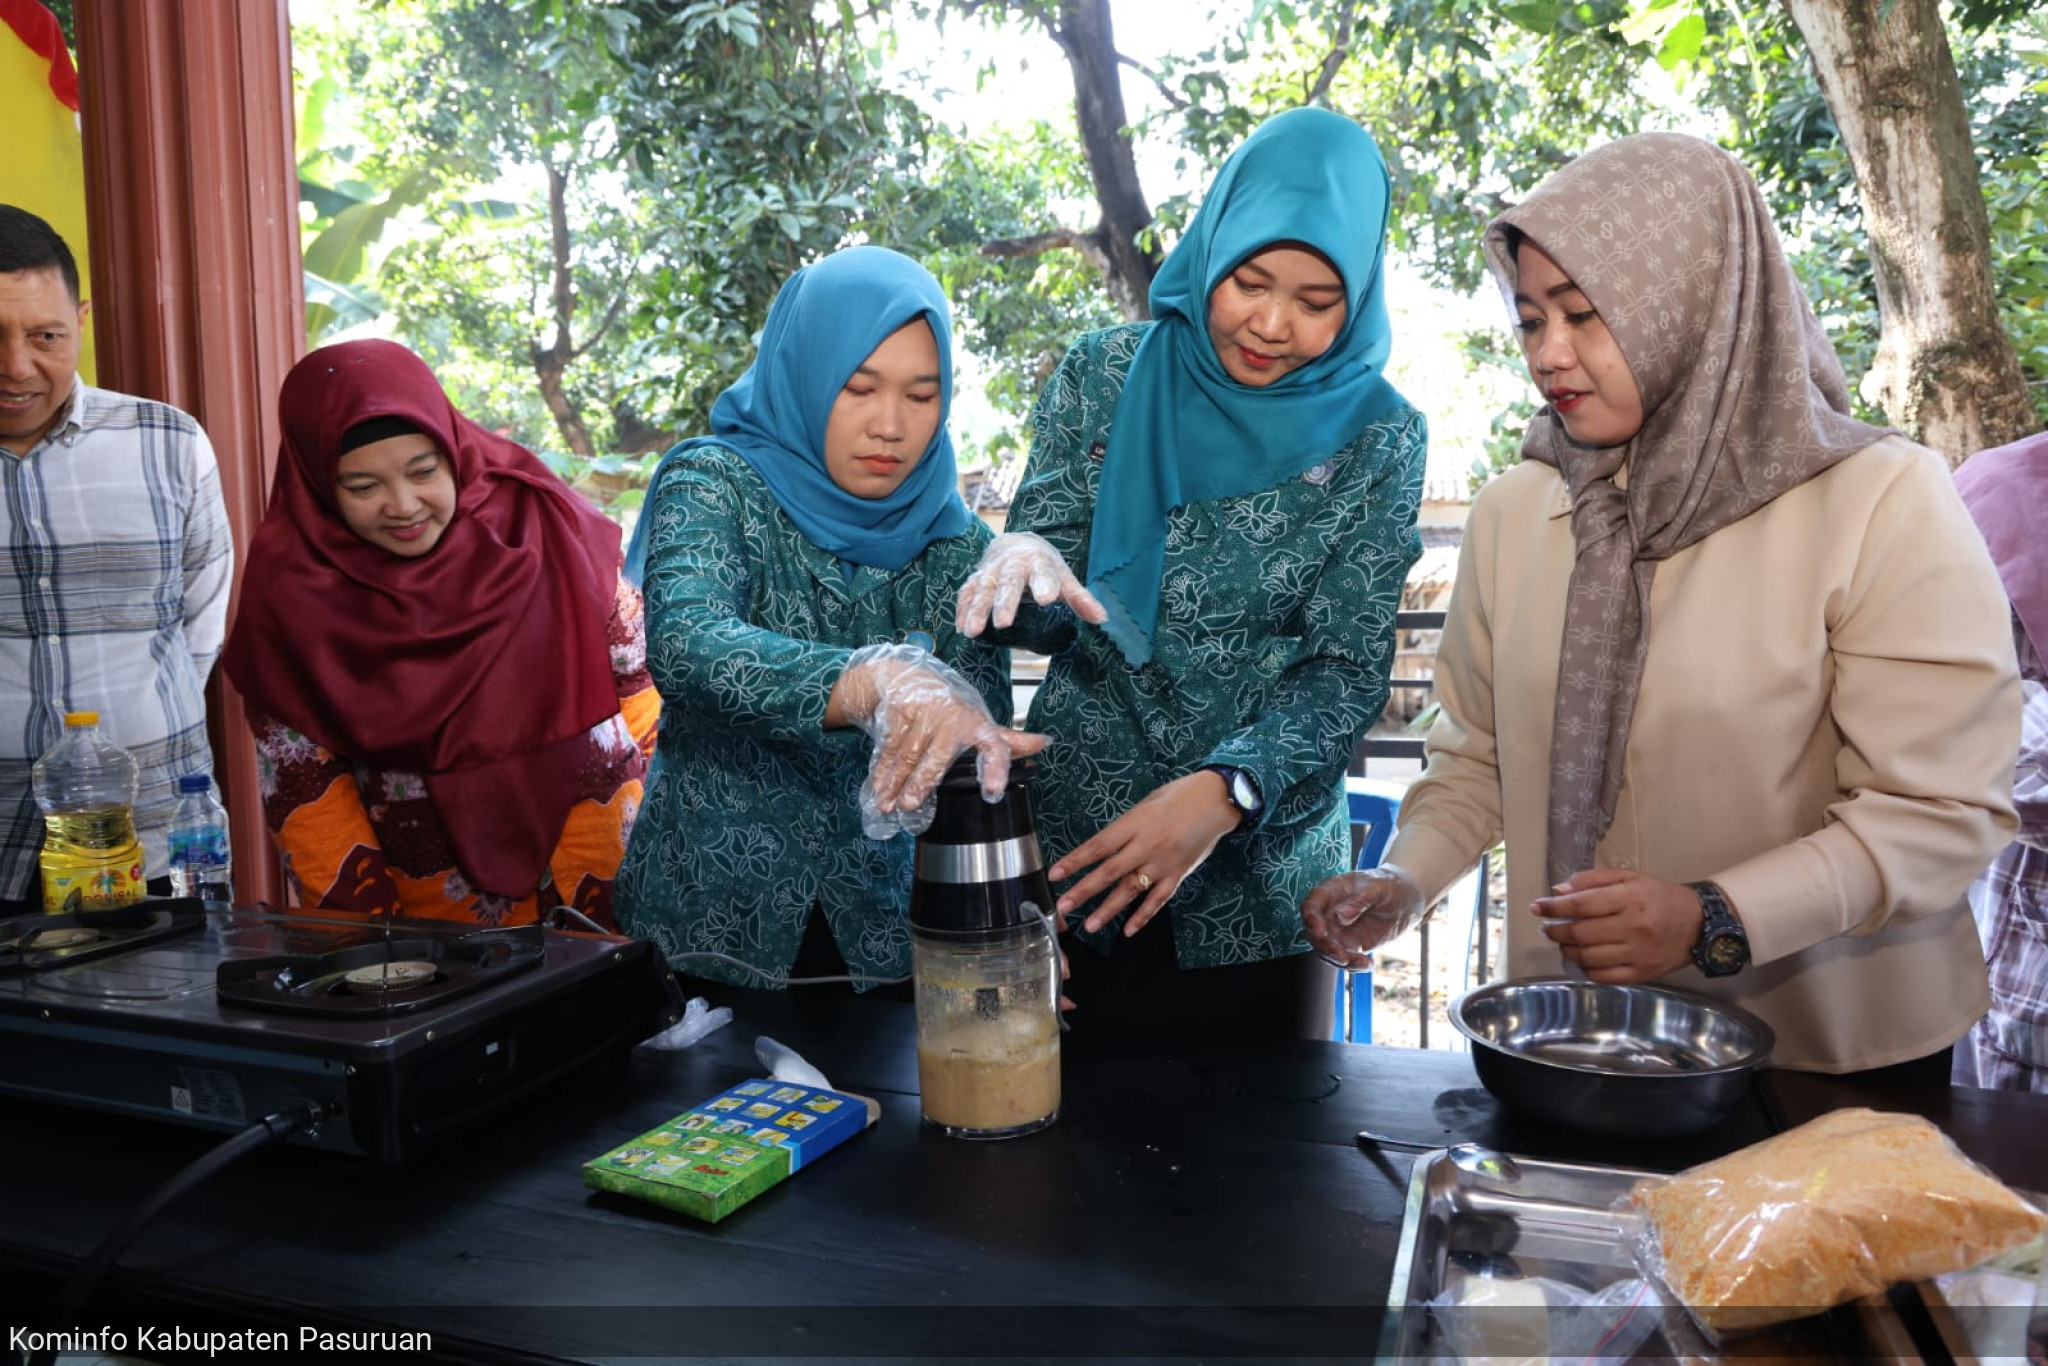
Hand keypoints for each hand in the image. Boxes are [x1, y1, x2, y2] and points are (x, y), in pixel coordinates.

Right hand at [829, 643, 1047, 836]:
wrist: (906, 677)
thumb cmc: (948, 708)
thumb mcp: (978, 722)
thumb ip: (1006, 741)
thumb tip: (1043, 744)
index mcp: (978, 725)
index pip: (994, 746)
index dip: (996, 768)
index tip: (993, 792)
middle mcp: (952, 719)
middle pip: (938, 758)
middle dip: (922, 782)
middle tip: (911, 805)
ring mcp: (924, 714)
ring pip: (908, 757)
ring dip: (896, 783)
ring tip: (888, 805)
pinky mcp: (899, 712)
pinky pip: (889, 749)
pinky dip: (882, 772)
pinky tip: (878, 790)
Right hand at [956, 532, 1108, 636]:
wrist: (1015, 544)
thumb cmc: (1043, 566)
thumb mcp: (1064, 578)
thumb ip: (1080, 599)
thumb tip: (1102, 618)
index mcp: (1038, 562)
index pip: (1043, 573)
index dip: (1044, 585)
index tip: (1047, 599)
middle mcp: (1012, 565)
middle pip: (1007, 583)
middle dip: (1004, 603)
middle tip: (1003, 623)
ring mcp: (991, 572)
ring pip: (982, 589)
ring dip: (976, 610)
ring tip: (972, 632)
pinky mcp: (976, 580)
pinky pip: (966, 593)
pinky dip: (962, 610)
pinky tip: (961, 627)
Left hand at [1049, 770, 1240, 935]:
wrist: (1217, 801)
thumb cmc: (1179, 796)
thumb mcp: (1146, 804)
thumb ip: (1126, 827)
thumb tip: (1104, 847)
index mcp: (1135, 824)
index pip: (1098, 846)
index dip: (1075, 861)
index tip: (1055, 875)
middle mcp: (1147, 846)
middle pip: (1110, 872)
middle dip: (1084, 891)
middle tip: (1063, 906)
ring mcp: (1163, 863)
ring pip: (1132, 890)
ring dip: (1109, 909)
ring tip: (1090, 925)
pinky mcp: (1179, 875)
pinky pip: (1158, 899)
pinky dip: (1143, 916)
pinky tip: (1128, 930)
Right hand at [1301, 866, 1422, 968]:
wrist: (1407, 899)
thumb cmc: (1389, 885)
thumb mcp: (1377, 888)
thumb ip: (1359, 901)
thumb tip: (1341, 915)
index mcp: (1331, 892)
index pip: (1311, 905)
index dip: (1310, 918)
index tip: (1319, 931)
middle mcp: (1330, 913)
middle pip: (1314, 933)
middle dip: (1323, 946)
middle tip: (1339, 954)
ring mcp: (1339, 931)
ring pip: (1327, 950)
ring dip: (1337, 959)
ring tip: (1358, 962)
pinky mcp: (1351, 945)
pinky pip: (1345, 959)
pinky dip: (1354, 966)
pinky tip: (1367, 964)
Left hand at [1528, 869, 1702, 983]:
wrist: (1699, 924)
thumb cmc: (1659, 897)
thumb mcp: (1630, 879)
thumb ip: (1592, 881)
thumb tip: (1558, 892)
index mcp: (1630, 898)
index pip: (1581, 905)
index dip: (1554, 907)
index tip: (1537, 907)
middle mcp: (1634, 927)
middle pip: (1581, 933)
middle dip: (1556, 931)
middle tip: (1548, 927)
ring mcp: (1638, 954)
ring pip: (1588, 957)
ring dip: (1567, 950)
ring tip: (1563, 942)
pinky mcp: (1642, 974)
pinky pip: (1603, 976)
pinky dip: (1585, 968)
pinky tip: (1582, 959)